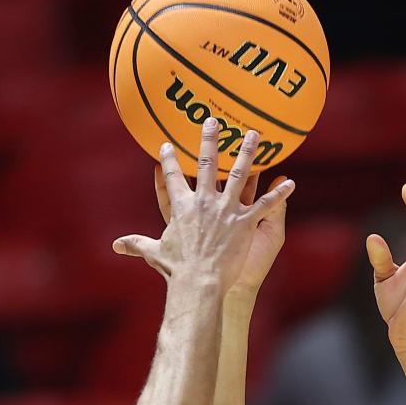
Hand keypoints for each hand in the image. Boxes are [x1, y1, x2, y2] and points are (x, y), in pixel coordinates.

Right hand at [113, 120, 293, 293]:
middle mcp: (205, 201)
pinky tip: (290, 181)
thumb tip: (116, 246)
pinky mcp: (245, 222)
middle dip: (210, 140)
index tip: (166, 145)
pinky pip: (265, 204)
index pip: (173, 178)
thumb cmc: (176, 271)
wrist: (198, 283)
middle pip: (209, 164)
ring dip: (248, 153)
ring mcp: (227, 210)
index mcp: (182, 207)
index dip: (168, 160)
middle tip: (212, 121)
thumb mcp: (154, 254)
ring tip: (255, 135)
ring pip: (240, 174)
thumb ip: (136, 245)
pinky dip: (279, 193)